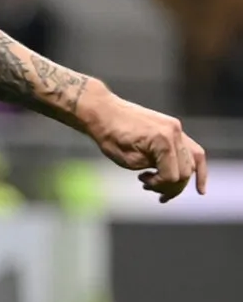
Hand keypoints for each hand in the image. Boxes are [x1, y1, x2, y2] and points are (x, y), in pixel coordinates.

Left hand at [85, 93, 206, 202]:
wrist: (103, 111)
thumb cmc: (110, 136)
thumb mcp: (129, 161)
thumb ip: (153, 169)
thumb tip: (168, 176)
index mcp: (162, 141)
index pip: (172, 175)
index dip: (159, 185)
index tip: (143, 182)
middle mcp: (174, 133)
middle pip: (184, 171)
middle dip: (171, 186)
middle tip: (152, 189)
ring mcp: (176, 128)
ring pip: (192, 162)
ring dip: (181, 179)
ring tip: (166, 190)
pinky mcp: (173, 127)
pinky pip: (192, 149)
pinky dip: (196, 167)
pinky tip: (200, 188)